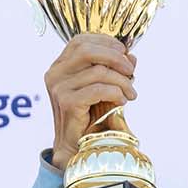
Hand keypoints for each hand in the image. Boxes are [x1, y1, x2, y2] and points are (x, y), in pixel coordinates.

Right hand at [45, 35, 135, 169]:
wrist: (76, 146)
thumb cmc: (89, 117)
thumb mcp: (102, 88)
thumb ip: (114, 70)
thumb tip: (132, 57)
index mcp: (59, 66)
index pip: (80, 41)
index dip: (105, 42)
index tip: (124, 52)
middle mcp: (55, 74)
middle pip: (88, 50)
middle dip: (115, 57)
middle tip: (132, 72)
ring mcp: (59, 88)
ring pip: (98, 71)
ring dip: (122, 81)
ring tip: (131, 93)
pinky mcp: (67, 102)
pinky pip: (98, 89)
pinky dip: (115, 93)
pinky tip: (122, 101)